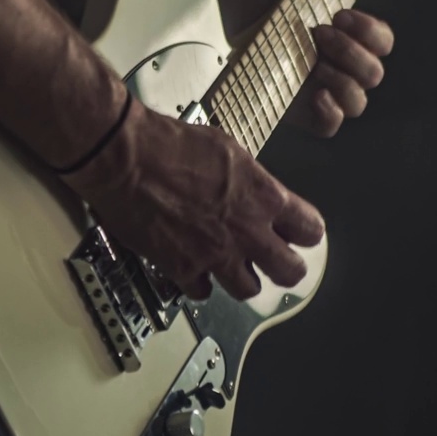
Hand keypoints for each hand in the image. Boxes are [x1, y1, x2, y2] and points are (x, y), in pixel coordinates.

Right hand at [63, 98, 324, 300]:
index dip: (304, 233)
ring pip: (248, 289)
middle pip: (289, 270)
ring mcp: (214, 254)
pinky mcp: (181, 268)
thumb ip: (248, 180)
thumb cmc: (167, 144)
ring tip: (232, 268)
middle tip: (274, 262)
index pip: (310, 230)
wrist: (125, 157)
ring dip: (241, 278)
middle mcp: (246, 231)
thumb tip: (250, 189)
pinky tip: (192, 268)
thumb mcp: (227, 150)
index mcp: (264, 196)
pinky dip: (198, 283)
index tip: (297, 234)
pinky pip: (201, 291)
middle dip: (284, 267)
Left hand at [216, 0, 394, 136]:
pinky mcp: (289, 112)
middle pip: (375, 72)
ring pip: (358, 101)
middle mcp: (328, 62)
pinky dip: (329, 113)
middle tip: (318, 32)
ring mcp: (310, 89)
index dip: (372, 31)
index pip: (381, 40)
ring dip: (343, 80)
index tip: (340, 14)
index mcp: (335, 30)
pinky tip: (310, 93)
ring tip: (310, 58)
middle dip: (355, 53)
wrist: (195, 32)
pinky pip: (330, 125)